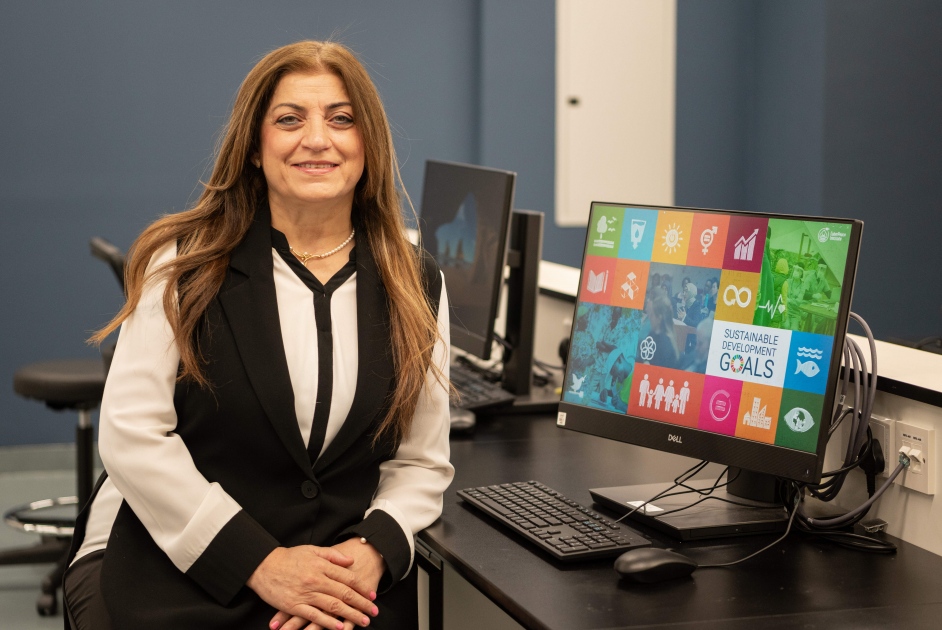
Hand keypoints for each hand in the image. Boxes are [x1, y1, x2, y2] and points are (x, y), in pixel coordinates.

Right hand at [247, 546, 377, 629]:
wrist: (263, 565)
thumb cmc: (289, 557)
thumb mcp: (312, 550)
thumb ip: (332, 555)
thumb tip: (350, 561)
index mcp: (321, 565)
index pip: (348, 578)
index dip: (362, 587)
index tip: (372, 595)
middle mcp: (316, 579)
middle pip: (344, 593)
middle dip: (361, 604)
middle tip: (374, 612)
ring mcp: (306, 593)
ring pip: (333, 606)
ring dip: (350, 615)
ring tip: (363, 621)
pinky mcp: (294, 605)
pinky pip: (314, 616)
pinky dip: (328, 622)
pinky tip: (339, 628)